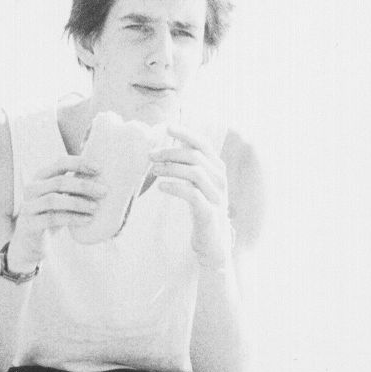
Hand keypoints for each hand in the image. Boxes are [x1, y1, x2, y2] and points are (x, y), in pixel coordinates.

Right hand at [7, 157, 105, 271]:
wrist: (31, 243)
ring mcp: (28, 206)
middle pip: (59, 182)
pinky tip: (87, 219)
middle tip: (104, 191)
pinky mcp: (30, 224)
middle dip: (84, 185)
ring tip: (95, 208)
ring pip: (54, 200)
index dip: (80, 163)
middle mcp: (32, 188)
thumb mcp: (61, 199)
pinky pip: (52, 218)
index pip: (61, 163)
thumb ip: (74, 188)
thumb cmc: (52, 216)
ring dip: (78, 203)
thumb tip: (106, 180)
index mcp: (41, 177)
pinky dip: (72, 218)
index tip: (99, 168)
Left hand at [150, 126, 233, 268]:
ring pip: (194, 173)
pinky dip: (175, 188)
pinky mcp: (209, 213)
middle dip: (170, 152)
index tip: (167, 127)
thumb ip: (189, 168)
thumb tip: (169, 150)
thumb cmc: (202, 212)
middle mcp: (220, 180)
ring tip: (153, 171)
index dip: (186, 133)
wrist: (213, 243)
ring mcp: (216, 196)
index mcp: (217, 170)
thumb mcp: (198, 187)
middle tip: (150, 156)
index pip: (203, 144)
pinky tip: (161, 187)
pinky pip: (192, 195)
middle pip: (195, 156)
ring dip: (170, 168)